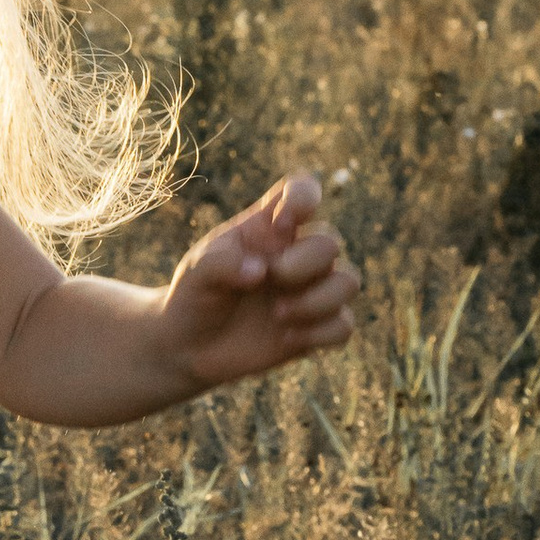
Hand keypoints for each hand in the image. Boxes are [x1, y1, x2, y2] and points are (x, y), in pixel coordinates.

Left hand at [159, 172, 359, 391]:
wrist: (190, 347)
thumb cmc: (194, 296)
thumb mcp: (195, 273)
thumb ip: (221, 262)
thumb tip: (261, 270)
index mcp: (268, 228)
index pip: (302, 192)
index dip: (304, 196)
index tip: (283, 221)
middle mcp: (295, 254)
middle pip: (330, 242)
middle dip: (305, 262)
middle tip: (273, 278)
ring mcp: (309, 291)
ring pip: (349, 282)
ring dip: (317, 301)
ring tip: (278, 314)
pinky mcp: (315, 328)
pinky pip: (344, 325)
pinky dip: (319, 333)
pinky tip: (285, 338)